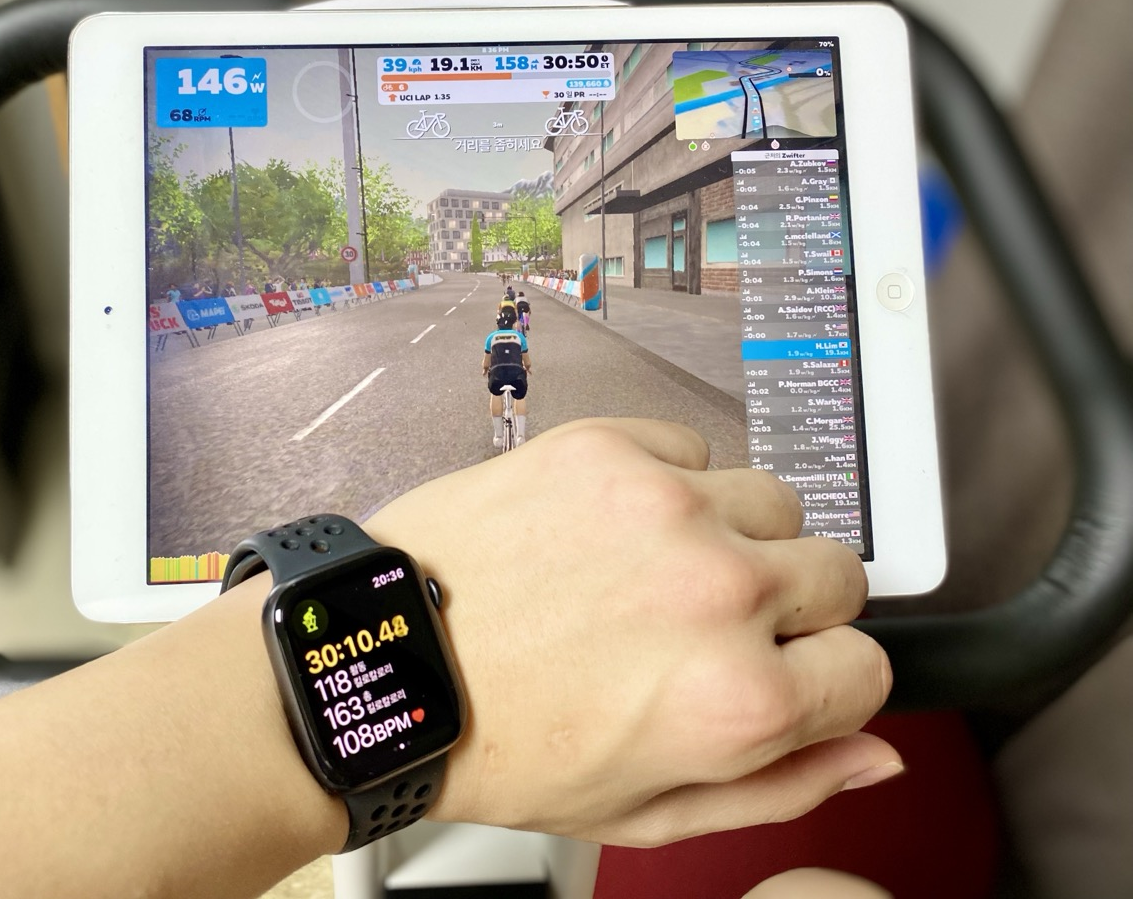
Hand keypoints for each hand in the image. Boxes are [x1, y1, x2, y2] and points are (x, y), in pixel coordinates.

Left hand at [365, 418, 897, 846]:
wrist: (389, 661)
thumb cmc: (498, 741)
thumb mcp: (644, 812)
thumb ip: (779, 787)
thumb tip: (870, 754)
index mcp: (738, 699)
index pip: (869, 667)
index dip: (822, 680)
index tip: (783, 673)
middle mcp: (717, 591)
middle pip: (837, 573)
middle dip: (790, 607)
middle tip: (708, 624)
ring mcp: (663, 507)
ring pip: (774, 501)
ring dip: (735, 535)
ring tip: (655, 569)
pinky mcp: (606, 448)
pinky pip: (692, 446)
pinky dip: (668, 480)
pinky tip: (610, 526)